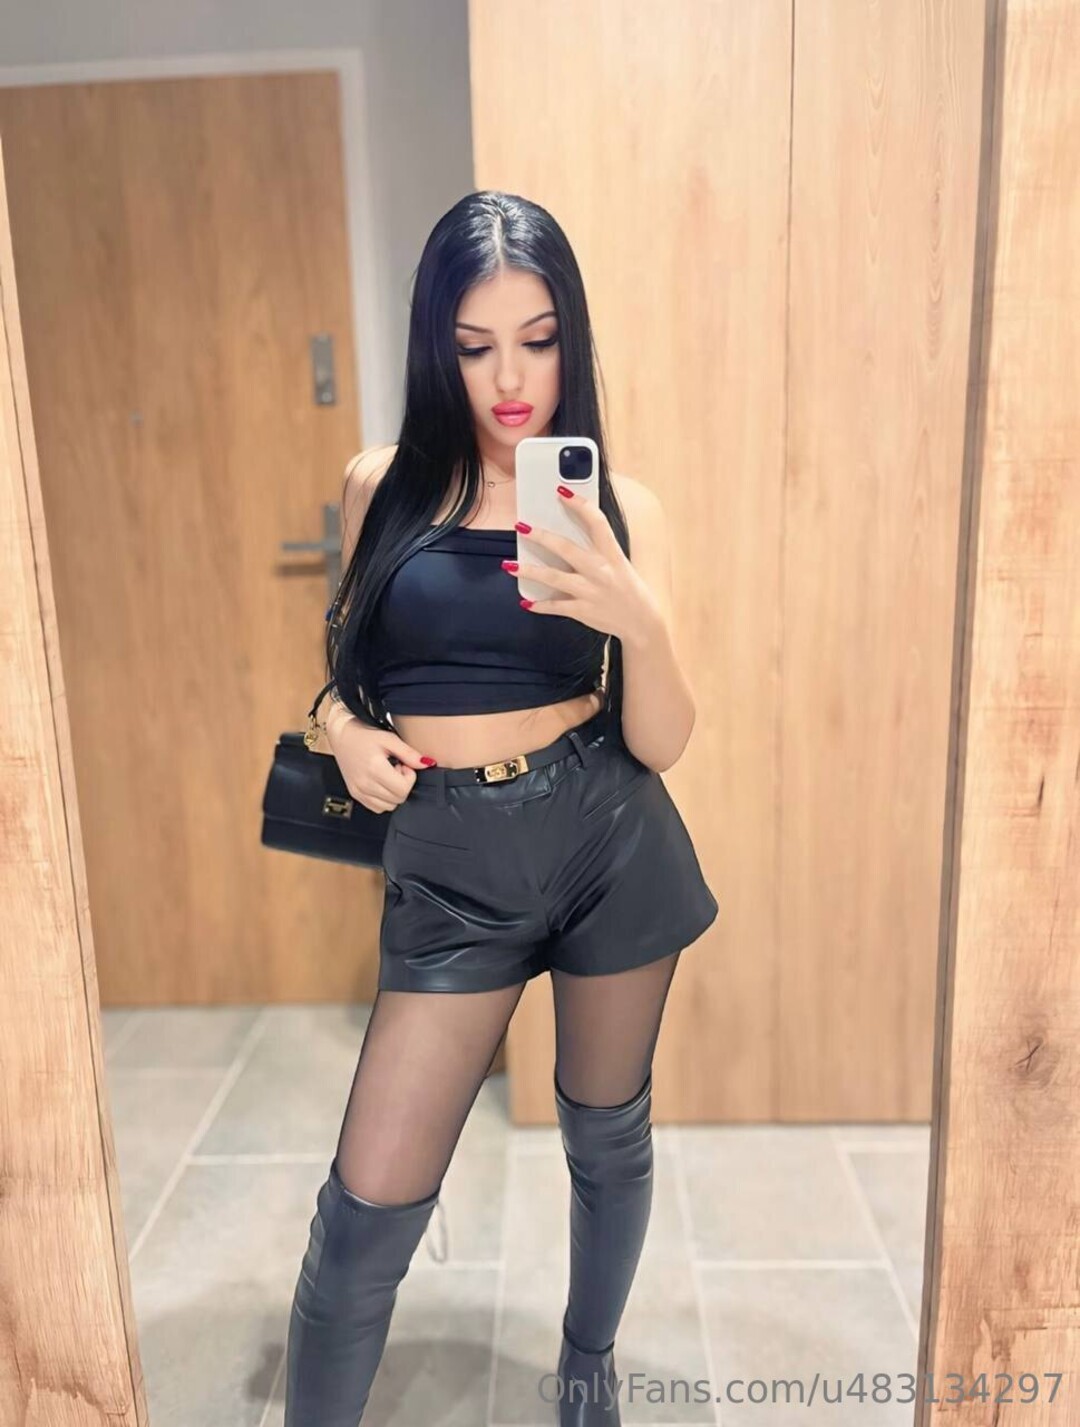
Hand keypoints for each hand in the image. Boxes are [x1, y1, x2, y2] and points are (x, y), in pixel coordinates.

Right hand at [326, 715, 434, 813]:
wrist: (342, 735)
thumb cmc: (365, 735)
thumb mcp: (389, 739)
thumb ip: (409, 753)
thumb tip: (427, 764)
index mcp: (374, 768)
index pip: (403, 789)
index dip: (409, 777)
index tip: (404, 765)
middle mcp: (364, 783)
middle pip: (397, 799)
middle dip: (402, 784)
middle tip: (396, 768)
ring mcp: (358, 791)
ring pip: (389, 806)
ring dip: (394, 793)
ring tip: (388, 774)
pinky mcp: (355, 794)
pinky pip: (377, 807)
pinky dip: (384, 799)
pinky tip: (381, 782)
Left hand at [503, 487, 662, 644]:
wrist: (642, 623)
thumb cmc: (630, 589)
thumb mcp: (620, 563)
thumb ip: (599, 549)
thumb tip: (569, 532)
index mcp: (612, 555)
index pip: (597, 522)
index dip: (579, 505)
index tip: (561, 492)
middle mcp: (600, 571)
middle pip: (566, 548)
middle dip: (541, 537)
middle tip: (521, 526)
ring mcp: (590, 592)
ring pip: (553, 578)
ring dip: (529, 571)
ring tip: (509, 565)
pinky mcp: (583, 611)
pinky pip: (556, 606)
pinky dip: (539, 605)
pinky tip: (526, 601)